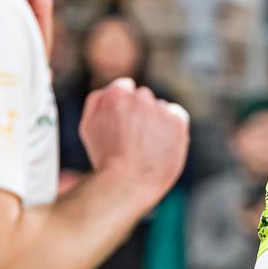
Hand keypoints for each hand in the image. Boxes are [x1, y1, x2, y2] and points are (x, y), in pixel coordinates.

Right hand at [79, 78, 189, 211]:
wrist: (128, 182)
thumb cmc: (105, 157)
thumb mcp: (89, 125)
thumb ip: (99, 100)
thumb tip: (121, 85)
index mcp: (116, 93)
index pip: (124, 88)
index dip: (122, 108)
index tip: (122, 124)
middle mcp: (140, 97)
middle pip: (143, 98)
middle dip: (138, 112)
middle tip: (132, 138)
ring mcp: (161, 109)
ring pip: (160, 108)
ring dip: (156, 120)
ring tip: (146, 145)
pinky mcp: (178, 122)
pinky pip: (177, 115)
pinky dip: (172, 125)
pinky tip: (162, 142)